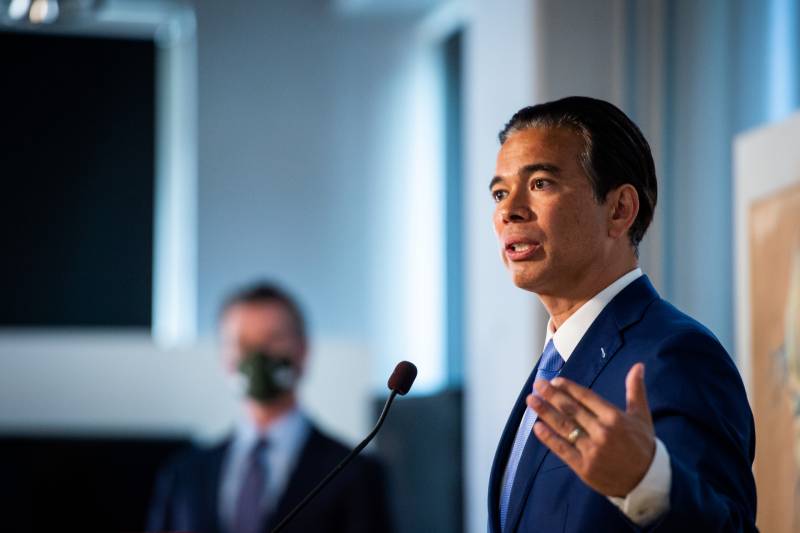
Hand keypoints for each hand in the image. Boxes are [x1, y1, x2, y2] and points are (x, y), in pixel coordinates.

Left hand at [526, 362, 654, 497]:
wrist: (646, 481)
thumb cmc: (643, 445)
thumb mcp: (641, 416)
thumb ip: (635, 390)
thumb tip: (638, 365)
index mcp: (614, 417)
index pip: (586, 397)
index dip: (568, 388)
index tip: (555, 381)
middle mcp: (602, 432)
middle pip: (571, 410)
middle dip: (551, 395)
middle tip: (537, 384)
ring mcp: (592, 450)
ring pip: (564, 427)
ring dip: (545, 412)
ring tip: (531, 400)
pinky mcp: (584, 467)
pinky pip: (562, 449)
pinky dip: (548, 438)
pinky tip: (536, 427)